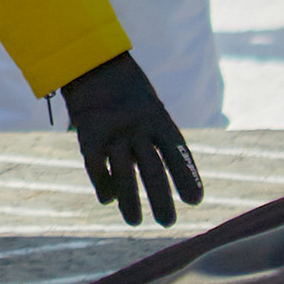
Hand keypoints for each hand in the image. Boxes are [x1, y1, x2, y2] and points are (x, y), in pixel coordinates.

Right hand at [62, 50, 203, 229]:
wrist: (90, 61)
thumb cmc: (125, 88)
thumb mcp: (148, 106)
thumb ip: (152, 138)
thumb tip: (143, 176)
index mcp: (158, 117)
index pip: (177, 151)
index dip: (186, 176)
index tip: (195, 201)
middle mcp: (137, 126)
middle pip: (152, 169)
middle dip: (161, 198)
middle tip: (168, 222)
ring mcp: (112, 131)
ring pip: (123, 173)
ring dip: (130, 201)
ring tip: (134, 222)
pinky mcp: (88, 134)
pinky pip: (96, 167)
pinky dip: (103, 186)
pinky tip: (109, 201)